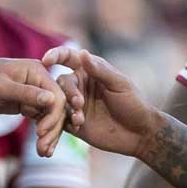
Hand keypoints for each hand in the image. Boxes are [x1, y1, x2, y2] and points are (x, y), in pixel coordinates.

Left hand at [0, 58, 79, 156]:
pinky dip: (44, 135)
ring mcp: (37, 93)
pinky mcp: (30, 105)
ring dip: (50, 136)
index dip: (52, 116)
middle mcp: (40, 81)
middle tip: (43, 150)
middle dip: (52, 130)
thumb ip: (27, 93)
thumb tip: (52, 100)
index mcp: (37, 71)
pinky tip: (42, 149)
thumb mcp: (3, 88)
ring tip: (43, 153)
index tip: (40, 133)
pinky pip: (42, 120)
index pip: (56, 95)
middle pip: (57, 108)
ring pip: (52, 117)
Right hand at [41, 47, 161, 157]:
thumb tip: (82, 53)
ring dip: (64, 110)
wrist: (139, 133)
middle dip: (67, 92)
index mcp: (89, 70)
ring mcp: (75, 105)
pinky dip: (62, 124)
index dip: (56, 55)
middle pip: (61, 83)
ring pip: (57, 103)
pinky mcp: (73, 123)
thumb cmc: (134, 104)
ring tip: (79, 120)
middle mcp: (79, 85)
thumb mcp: (119, 84)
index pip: (68, 58)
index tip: (47, 60)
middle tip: (79, 104)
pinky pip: (59, 122)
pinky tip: (76, 128)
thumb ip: (100, 70)